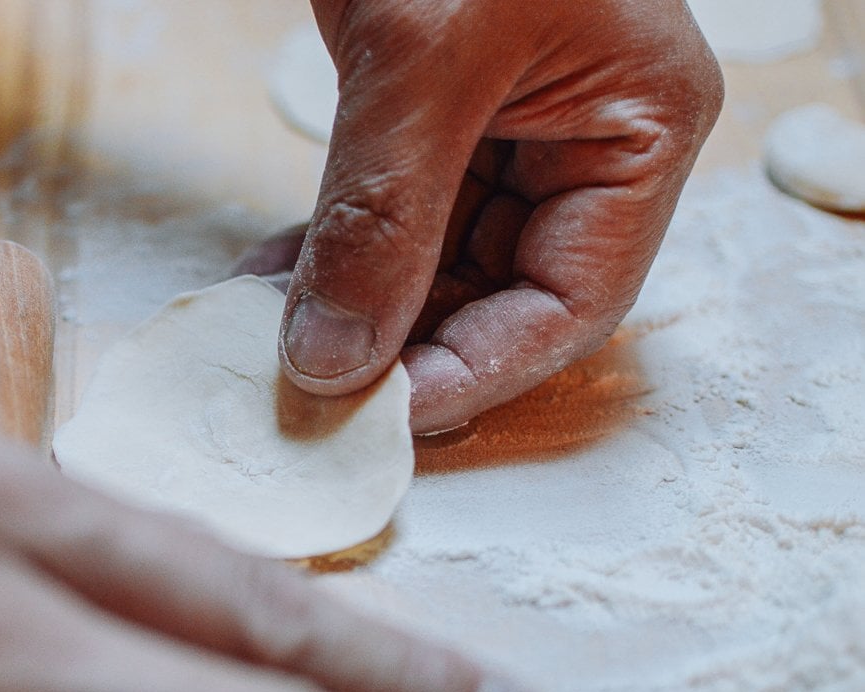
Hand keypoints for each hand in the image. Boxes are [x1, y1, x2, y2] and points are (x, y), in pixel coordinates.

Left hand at [264, 0, 721, 433]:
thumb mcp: (422, 59)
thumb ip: (382, 219)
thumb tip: (334, 360)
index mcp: (640, 126)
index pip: (571, 303)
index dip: (476, 372)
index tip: (381, 417)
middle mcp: (585, 141)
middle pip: (499, 296)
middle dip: (400, 349)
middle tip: (309, 398)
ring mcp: (510, 132)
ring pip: (436, 267)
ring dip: (351, 312)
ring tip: (266, 349)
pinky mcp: (436, 118)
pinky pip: (390, 217)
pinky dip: (328, 257)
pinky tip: (266, 291)